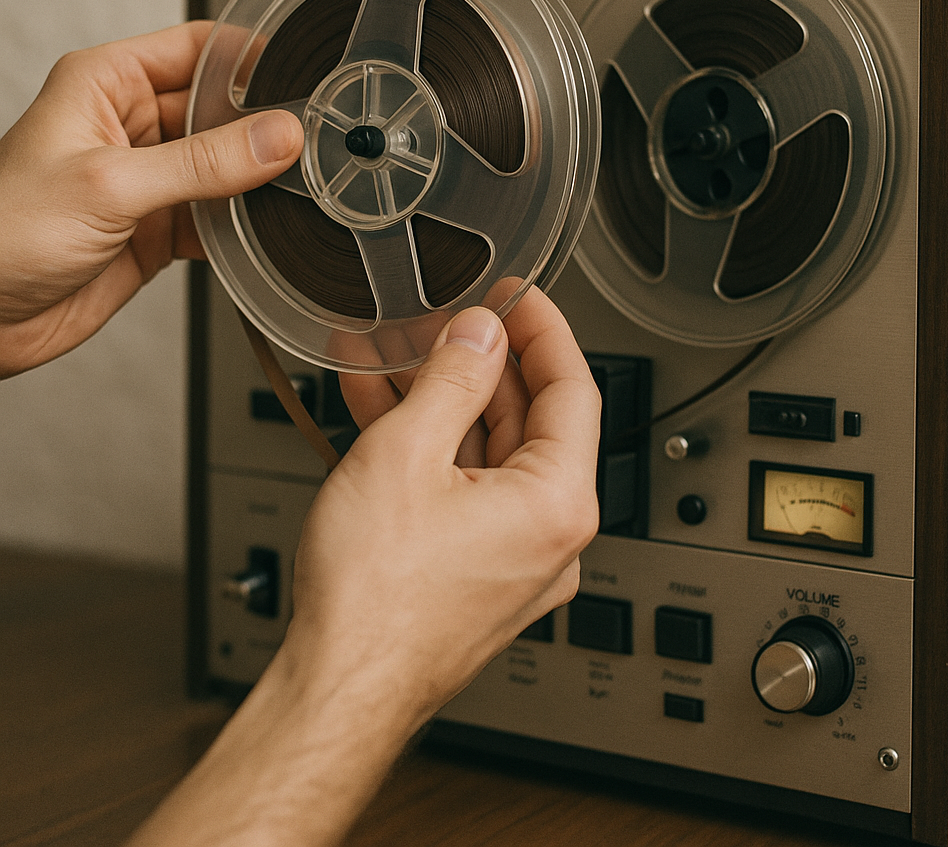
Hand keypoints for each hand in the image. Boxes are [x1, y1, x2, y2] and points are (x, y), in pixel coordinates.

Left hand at [0, 22, 303, 377]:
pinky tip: (262, 229)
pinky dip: (243, 226)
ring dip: (256, 180)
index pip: (196, 49)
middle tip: (307, 142)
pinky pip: (219, 217)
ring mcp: (150, 180)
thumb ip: (202, 163)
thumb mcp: (111, 184)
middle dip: (262, 126)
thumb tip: (275, 138)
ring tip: (295, 186)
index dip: (248, 57)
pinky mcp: (160, 229)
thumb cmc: (4, 231)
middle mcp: (132, 127)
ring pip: (226, 167)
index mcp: (107, 85)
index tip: (298, 76)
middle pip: (220, 110)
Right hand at [128, 289, 600, 845]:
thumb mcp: (407, 454)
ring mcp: (515, 558)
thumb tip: (480, 334)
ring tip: (391, 360)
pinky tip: (384, 412)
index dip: (543, 330)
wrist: (336, 690)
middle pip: (528, 421)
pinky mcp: (478, 572)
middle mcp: (550, 536)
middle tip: (438, 323)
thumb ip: (453, 378)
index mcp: (558, 504)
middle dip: (475, 364)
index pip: (573, 389)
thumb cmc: (374, 600)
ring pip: (487, 455)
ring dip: (441, 403)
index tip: (518, 296)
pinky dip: (431, 451)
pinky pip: (465, 492)